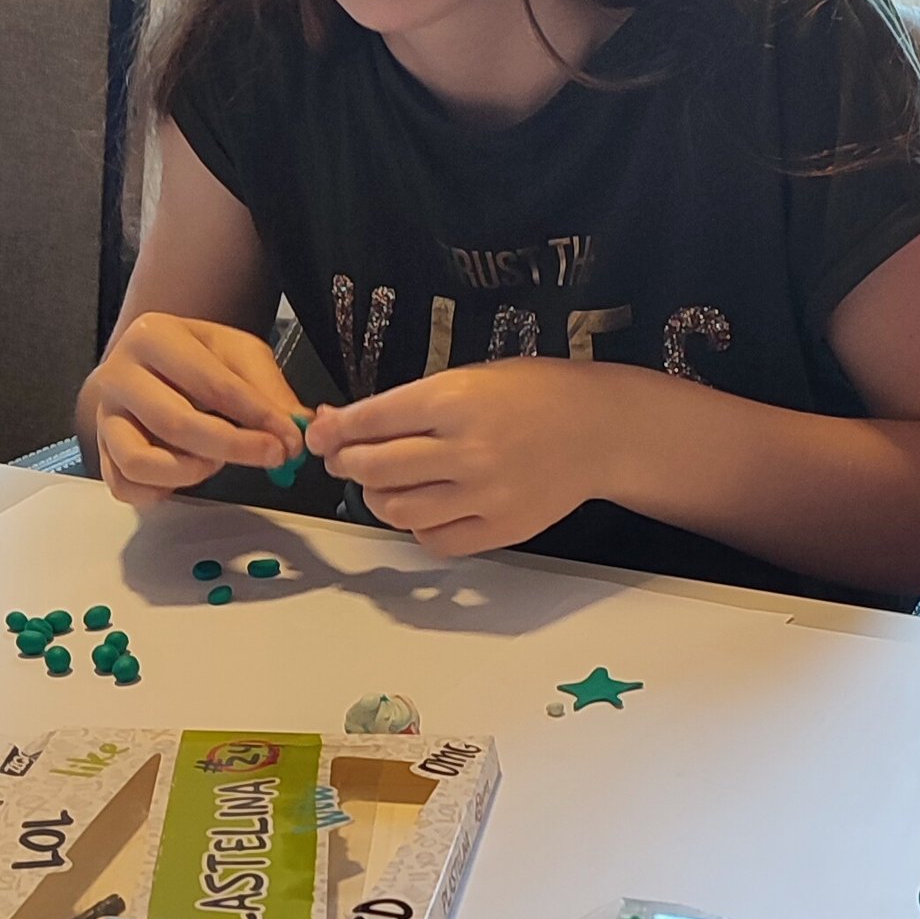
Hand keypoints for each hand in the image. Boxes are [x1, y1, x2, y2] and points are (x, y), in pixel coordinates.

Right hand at [85, 316, 304, 503]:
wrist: (151, 362)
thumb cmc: (197, 358)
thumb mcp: (238, 354)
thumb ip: (268, 390)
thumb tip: (297, 429)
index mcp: (153, 337)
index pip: (211, 384)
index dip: (257, 416)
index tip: (291, 439)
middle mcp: (119, 375)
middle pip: (175, 424)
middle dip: (233, 447)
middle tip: (272, 456)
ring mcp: (104, 418)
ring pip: (139, 461)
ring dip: (189, 471)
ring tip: (213, 461)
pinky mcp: (102, 453)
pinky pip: (125, 488)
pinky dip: (160, 492)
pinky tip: (185, 475)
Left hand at [308, 358, 617, 554]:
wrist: (599, 428)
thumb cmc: (535, 396)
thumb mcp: (469, 379)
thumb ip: (408, 405)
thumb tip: (341, 423)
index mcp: (454, 400)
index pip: (370, 421)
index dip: (334, 431)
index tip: (321, 435)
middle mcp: (467, 449)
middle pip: (374, 469)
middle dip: (349, 463)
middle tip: (348, 459)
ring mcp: (485, 493)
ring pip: (396, 509)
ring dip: (378, 497)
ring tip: (388, 482)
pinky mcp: (500, 528)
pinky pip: (434, 539)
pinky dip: (418, 525)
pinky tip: (427, 505)